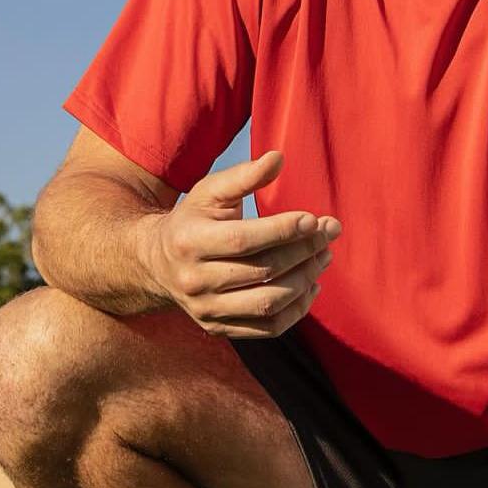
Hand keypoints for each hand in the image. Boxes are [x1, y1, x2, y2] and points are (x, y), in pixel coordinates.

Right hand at [144, 151, 340, 338]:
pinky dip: (296, 310)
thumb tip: (278, 158)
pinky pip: (267, 328)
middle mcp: (194, 280)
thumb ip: (244, 175)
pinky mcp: (218, 328)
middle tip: (330, 232)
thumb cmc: (193, 219)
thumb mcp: (210, 191)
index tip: (314, 219)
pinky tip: (311, 286)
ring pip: (268, 303)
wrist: (156, 263)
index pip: (244, 240)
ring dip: (305, 280)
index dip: (283, 230)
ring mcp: (206, 310)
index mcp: (189, 241)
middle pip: (262, 271)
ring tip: (324, 256)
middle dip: (304, 251)